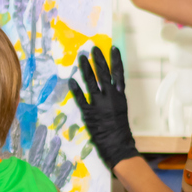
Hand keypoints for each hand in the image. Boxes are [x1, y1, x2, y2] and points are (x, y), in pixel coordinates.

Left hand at [69, 46, 138, 170]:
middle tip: (93, 48)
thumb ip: (114, 95)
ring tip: (81, 58)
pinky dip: (76, 89)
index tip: (113, 48)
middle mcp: (111, 97)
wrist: (117, 143)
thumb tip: (108, 83)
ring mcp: (99, 104)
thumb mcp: (120, 107)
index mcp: (120, 95)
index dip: (115, 60)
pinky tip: (71, 80)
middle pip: (104, 74)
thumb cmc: (119, 127)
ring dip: (86, 69)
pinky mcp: (89, 113)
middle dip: (98, 60)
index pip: (118, 74)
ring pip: (92, 82)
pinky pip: (81, 99)